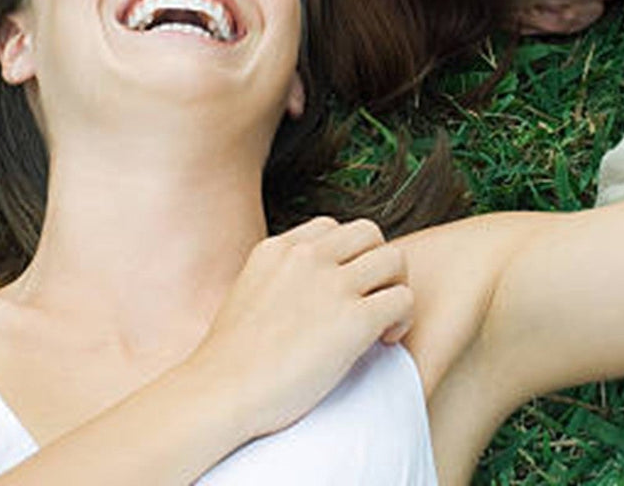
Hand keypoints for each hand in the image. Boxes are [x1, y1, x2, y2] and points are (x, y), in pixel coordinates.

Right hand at [187, 217, 412, 439]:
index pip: (332, 228)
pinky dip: (403, 319)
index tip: (341, 287)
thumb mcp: (248, 293)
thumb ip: (279, 279)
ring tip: (384, 320)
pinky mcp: (355, 320)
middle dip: (378, 263)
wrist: (220, 394)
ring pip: (395, 260)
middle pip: (370, 233)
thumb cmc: (230, 362)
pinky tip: (385, 340)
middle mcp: (307, 257)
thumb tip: (302, 290)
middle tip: (371, 299)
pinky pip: (403, 299)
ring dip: (396, 287)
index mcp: (278, 248)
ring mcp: (333, 286)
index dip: (346, 256)